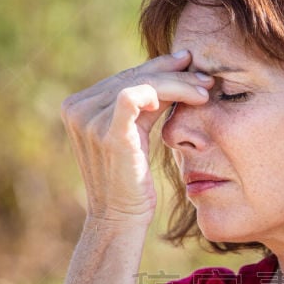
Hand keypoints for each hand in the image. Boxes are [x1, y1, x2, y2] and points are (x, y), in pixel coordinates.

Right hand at [61, 51, 212, 225]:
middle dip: (174, 74)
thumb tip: (176, 72)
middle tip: (206, 76)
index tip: (191, 64)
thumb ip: (147, 106)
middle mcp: (78, 108)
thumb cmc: (132, 183)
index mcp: (79, 106)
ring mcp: (88, 119)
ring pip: (141, 83)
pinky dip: (159, 91)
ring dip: (179, 84)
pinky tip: (182, 97)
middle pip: (134, 76)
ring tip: (205, 91)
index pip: (126, 77)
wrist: (120, 219)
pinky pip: (132, 95)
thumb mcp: (137, 135)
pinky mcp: (106, 132)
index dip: (160, 68)